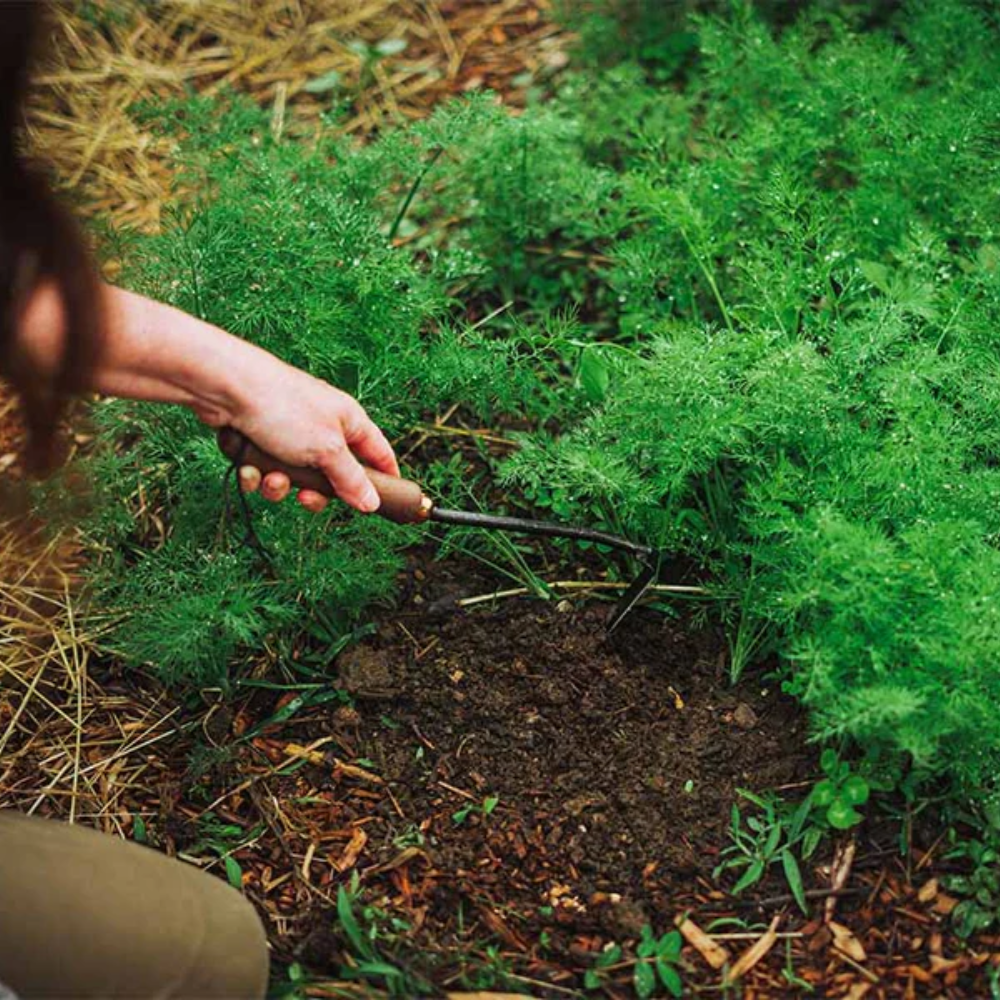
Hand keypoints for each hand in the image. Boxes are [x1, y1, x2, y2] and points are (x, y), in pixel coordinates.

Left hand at [229, 360, 397, 513]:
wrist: (225, 388)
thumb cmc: (283, 408)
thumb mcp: (327, 450)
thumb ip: (351, 479)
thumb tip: (372, 503)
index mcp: (348, 420)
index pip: (378, 452)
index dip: (384, 477)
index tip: (385, 502)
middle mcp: (321, 425)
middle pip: (331, 474)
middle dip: (315, 492)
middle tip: (306, 499)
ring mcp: (289, 432)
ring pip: (295, 477)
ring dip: (280, 486)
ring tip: (270, 479)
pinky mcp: (259, 439)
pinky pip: (266, 470)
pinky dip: (256, 475)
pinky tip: (248, 467)